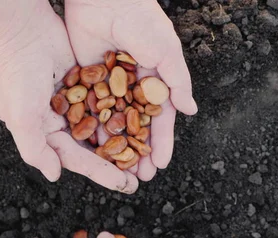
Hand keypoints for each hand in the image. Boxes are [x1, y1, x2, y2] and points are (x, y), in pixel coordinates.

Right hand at [0, 1, 137, 192]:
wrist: (22, 27)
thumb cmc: (16, 74)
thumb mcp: (20, 116)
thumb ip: (35, 149)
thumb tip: (54, 175)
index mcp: (43, 132)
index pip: (76, 158)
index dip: (101, 172)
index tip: (125, 185)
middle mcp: (58, 119)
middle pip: (93, 146)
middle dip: (116, 162)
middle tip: (141, 176)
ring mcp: (73, 100)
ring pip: (103, 125)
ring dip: (123, 140)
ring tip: (146, 154)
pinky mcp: (85, 81)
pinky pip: (106, 101)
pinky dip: (122, 111)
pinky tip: (142, 121)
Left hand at [65, 0, 197, 181]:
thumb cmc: (141, 20)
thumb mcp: (167, 51)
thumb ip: (178, 82)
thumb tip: (191, 111)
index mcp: (155, 79)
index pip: (160, 118)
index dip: (162, 141)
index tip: (161, 164)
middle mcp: (132, 85)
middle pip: (136, 126)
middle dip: (139, 151)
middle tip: (140, 177)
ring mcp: (109, 84)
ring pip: (113, 122)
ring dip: (115, 147)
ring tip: (116, 172)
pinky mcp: (86, 79)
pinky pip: (89, 109)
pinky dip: (91, 128)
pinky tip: (92, 150)